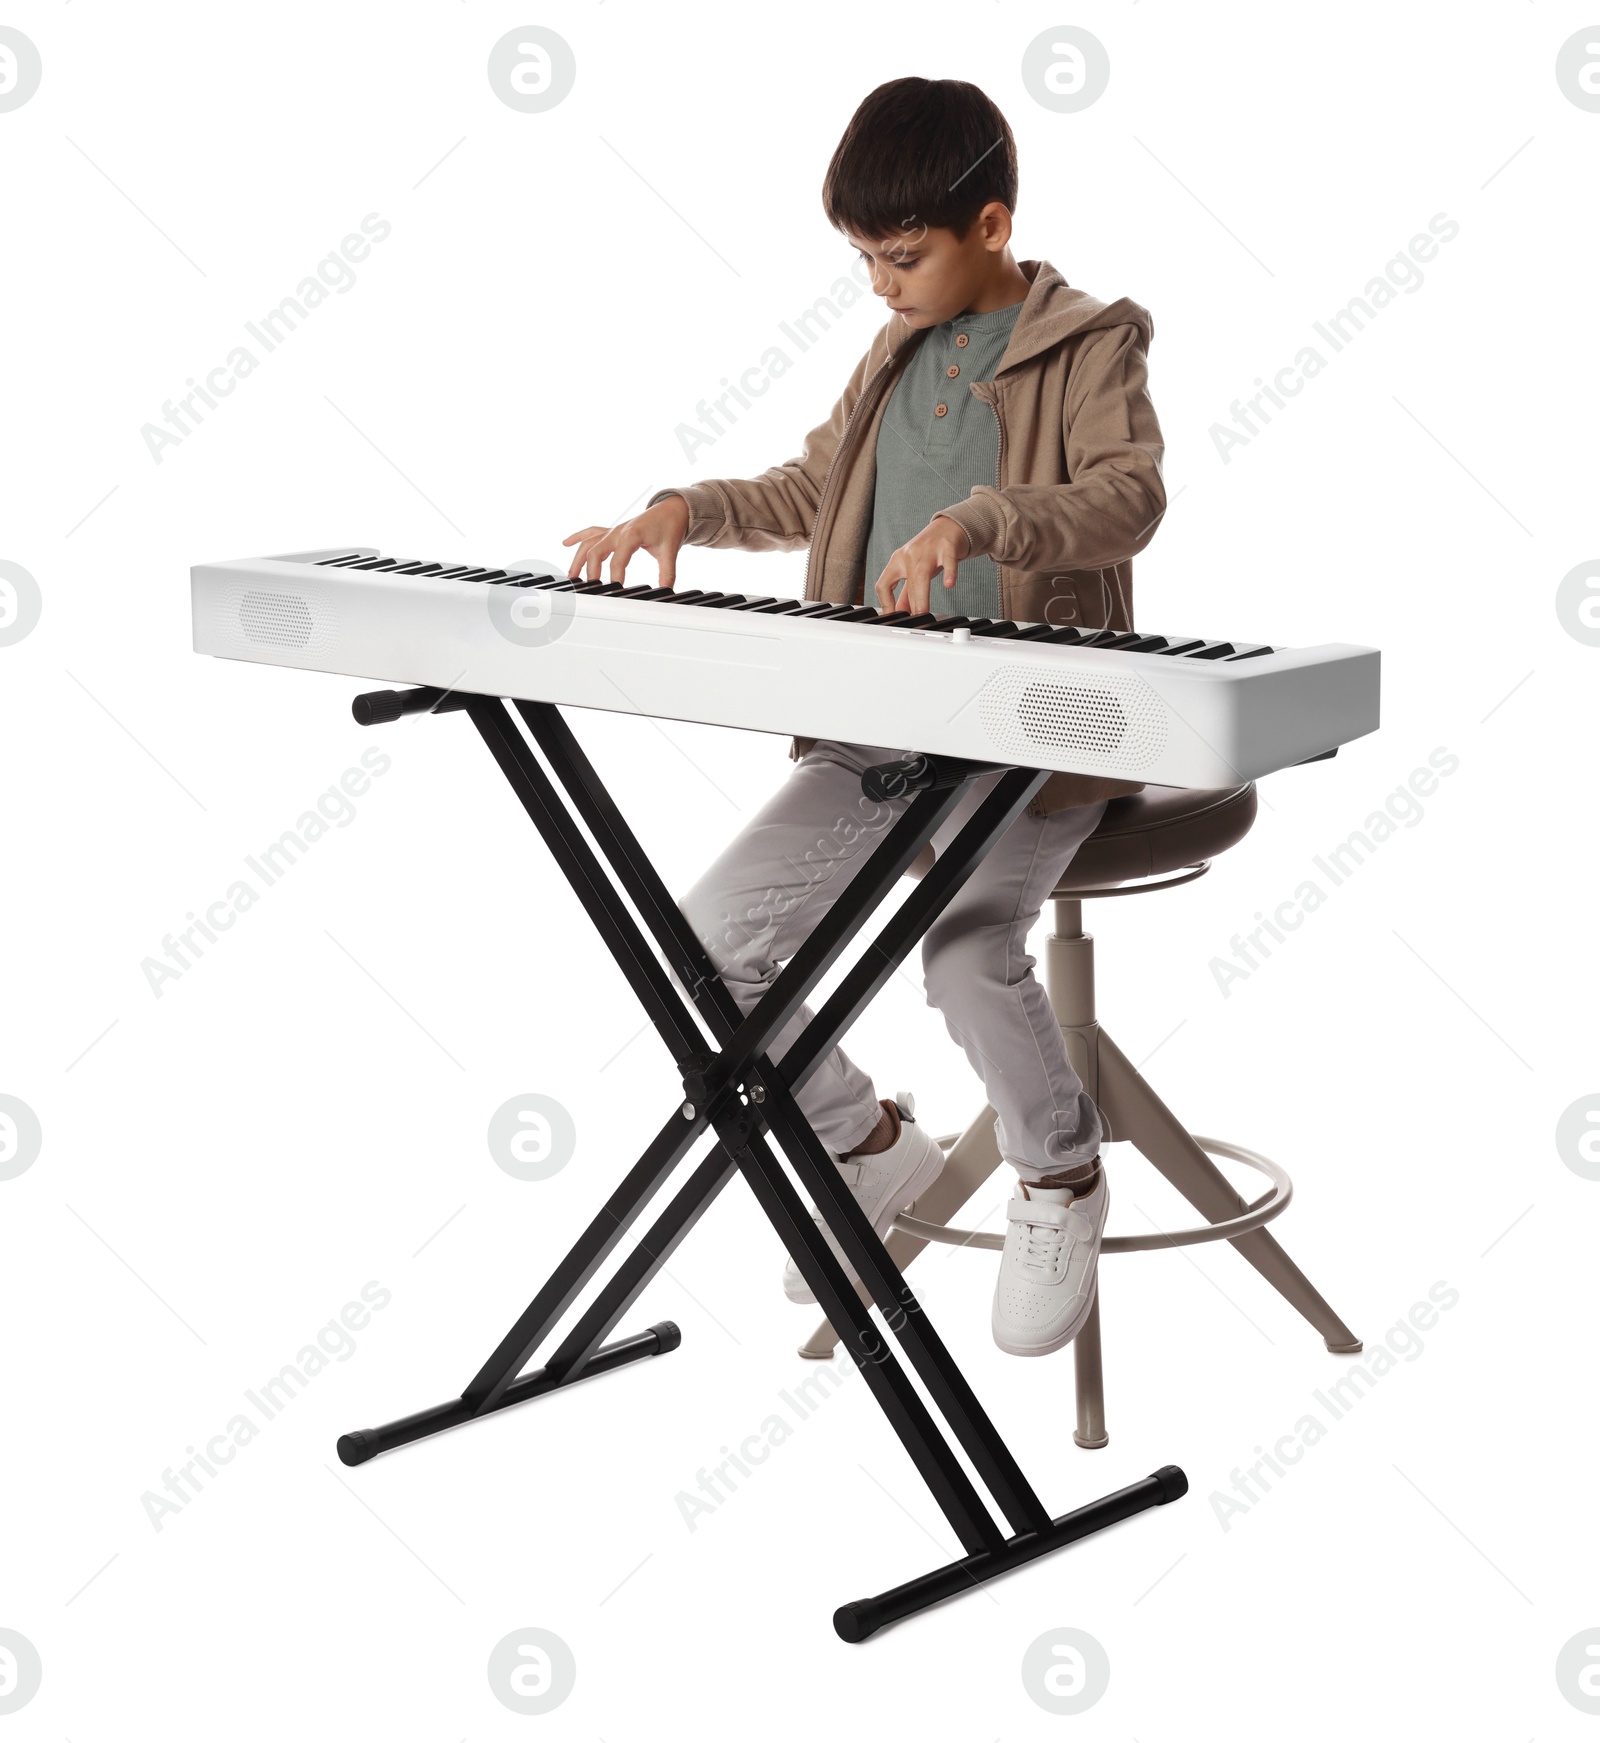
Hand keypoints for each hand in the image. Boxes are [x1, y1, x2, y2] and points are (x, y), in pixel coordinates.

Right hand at [563, 494, 690, 586]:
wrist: (673, 509)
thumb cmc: (670, 526)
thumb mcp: (670, 551)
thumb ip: (667, 574)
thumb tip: (667, 592)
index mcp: (632, 535)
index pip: (618, 561)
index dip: (615, 578)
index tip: (615, 591)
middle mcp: (618, 531)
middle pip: (596, 552)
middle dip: (591, 572)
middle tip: (592, 589)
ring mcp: (614, 530)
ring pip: (589, 543)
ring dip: (578, 559)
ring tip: (572, 576)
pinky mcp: (613, 530)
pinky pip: (591, 532)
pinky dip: (578, 537)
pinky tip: (565, 543)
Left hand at [871, 515, 970, 614]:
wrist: (948, 526)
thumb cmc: (928, 552)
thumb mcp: (913, 570)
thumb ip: (906, 592)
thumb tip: (899, 613)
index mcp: (897, 561)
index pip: (884, 584)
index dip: (886, 604)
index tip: (894, 618)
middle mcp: (909, 554)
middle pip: (907, 582)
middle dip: (910, 604)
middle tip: (914, 621)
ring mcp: (928, 550)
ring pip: (921, 574)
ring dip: (921, 595)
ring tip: (923, 612)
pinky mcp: (947, 546)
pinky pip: (948, 560)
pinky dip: (949, 572)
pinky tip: (949, 584)